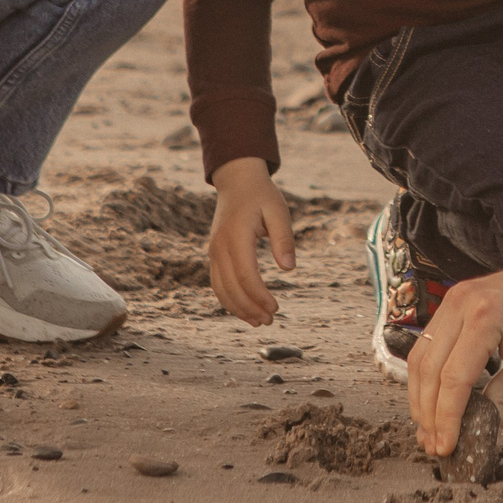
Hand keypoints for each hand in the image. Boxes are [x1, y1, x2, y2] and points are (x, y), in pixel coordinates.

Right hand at [207, 157, 295, 324]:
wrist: (237, 181)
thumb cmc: (261, 196)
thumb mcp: (278, 211)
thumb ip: (283, 239)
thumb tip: (289, 269)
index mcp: (236, 236)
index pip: (247, 276)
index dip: (260, 296)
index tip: (276, 308)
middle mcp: (219, 247)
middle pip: (232, 288)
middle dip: (250, 308)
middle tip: (270, 321)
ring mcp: (213, 251)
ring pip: (221, 289)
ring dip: (238, 309)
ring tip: (259, 321)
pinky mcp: (214, 254)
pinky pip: (217, 283)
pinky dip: (229, 300)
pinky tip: (244, 310)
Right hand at [410, 254, 502, 456]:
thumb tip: (482, 434)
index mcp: (485, 318)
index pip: (454, 379)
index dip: (447, 419)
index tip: (447, 447)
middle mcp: (461, 304)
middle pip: (429, 370)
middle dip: (429, 414)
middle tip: (434, 445)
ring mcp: (454, 299)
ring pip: (421, 357)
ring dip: (421, 397)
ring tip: (430, 429)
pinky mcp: (454, 301)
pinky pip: (429, 343)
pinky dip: (428, 374)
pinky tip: (434, 398)